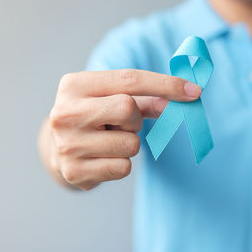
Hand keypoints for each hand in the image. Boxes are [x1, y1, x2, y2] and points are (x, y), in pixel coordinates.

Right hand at [43, 69, 200, 189]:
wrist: (56, 148)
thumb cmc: (92, 117)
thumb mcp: (109, 98)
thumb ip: (145, 98)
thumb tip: (181, 98)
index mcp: (73, 85)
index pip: (128, 79)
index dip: (166, 84)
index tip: (194, 91)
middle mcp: (65, 113)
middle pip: (128, 108)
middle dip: (135, 118)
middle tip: (120, 123)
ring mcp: (67, 144)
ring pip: (131, 143)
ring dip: (128, 143)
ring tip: (106, 142)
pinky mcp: (74, 171)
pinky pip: (124, 167)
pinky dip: (121, 163)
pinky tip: (102, 158)